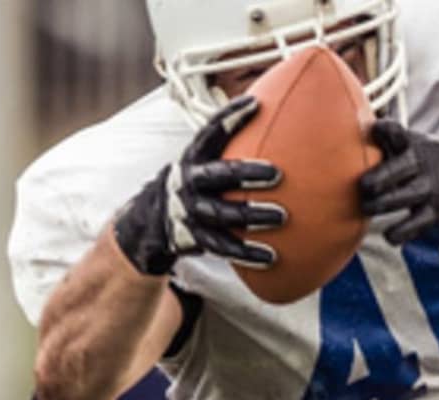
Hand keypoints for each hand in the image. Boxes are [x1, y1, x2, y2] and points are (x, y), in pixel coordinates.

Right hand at [112, 96, 283, 275]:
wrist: (157, 217)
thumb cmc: (199, 181)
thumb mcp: (205, 158)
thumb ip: (233, 142)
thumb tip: (279, 116)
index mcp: (195, 156)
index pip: (212, 131)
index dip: (231, 117)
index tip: (255, 104)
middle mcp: (190, 181)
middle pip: (218, 175)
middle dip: (246, 174)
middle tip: (277, 174)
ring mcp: (191, 211)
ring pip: (221, 214)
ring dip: (251, 216)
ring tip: (281, 216)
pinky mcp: (195, 237)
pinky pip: (222, 247)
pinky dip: (246, 253)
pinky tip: (270, 256)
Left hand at [359, 120, 438, 244]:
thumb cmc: (419, 157)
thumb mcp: (406, 142)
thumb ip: (381, 138)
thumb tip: (351, 128)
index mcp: (411, 145)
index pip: (398, 133)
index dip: (386, 130)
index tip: (376, 129)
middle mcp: (422, 165)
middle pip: (398, 169)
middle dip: (377, 179)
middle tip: (362, 186)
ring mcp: (430, 189)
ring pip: (405, 197)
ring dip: (382, 204)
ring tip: (367, 208)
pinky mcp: (435, 212)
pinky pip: (416, 225)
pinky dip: (400, 232)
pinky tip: (389, 235)